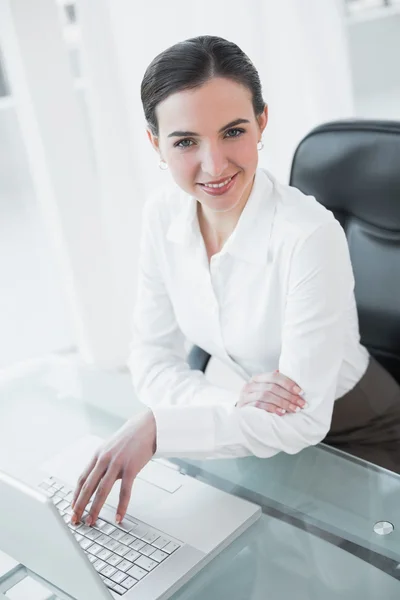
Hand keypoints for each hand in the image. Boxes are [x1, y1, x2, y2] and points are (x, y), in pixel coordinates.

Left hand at [71, 409, 155, 525]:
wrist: (148, 427)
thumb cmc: (130, 438)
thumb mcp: (111, 447)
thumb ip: (103, 462)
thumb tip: (97, 481)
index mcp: (98, 454)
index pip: (82, 478)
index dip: (76, 495)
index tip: (72, 508)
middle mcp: (104, 459)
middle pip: (88, 486)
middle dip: (80, 505)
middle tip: (75, 519)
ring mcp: (117, 463)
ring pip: (102, 491)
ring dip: (95, 508)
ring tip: (92, 521)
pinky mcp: (131, 468)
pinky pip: (124, 491)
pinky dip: (121, 506)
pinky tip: (118, 516)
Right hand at [237, 370, 306, 414]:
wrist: (241, 415)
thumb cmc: (257, 401)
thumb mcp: (266, 391)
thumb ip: (276, 384)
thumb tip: (290, 375)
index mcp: (257, 378)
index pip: (274, 376)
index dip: (289, 383)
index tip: (301, 392)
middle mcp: (250, 384)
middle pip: (272, 387)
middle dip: (289, 396)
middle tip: (301, 404)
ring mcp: (246, 395)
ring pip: (266, 395)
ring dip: (283, 402)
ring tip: (294, 409)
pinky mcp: (244, 406)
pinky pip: (259, 405)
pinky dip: (272, 408)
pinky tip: (282, 413)